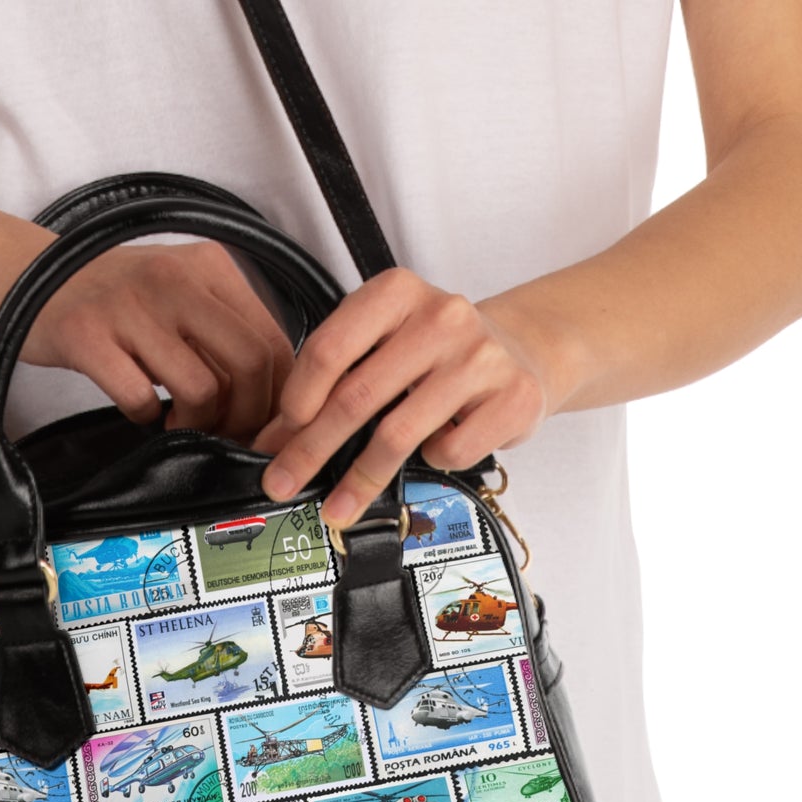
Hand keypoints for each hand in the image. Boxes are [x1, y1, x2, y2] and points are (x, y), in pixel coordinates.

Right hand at [23, 240, 295, 442]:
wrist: (24, 276)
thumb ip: (225, 331)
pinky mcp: (87, 335)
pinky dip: (147, 419)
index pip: (273, 341)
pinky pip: (142, 400)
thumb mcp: (180, 294)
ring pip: (202, 389)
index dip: (278, 400)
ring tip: (177, 422)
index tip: (264, 429)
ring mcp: (129, 305)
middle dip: (246, 418)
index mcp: (209, 265)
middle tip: (225, 435)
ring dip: (196, 424)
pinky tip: (142, 410)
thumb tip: (275, 397)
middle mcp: (174, 277)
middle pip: (249, 365)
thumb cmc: (112, 298)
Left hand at [250, 268, 558, 530]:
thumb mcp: (385, 347)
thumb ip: (334, 382)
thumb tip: (276, 441)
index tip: (279, 436)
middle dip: (312, 450)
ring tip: (338, 508)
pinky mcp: (513, 396)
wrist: (525, 351)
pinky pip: (449, 451)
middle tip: (284, 484)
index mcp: (397, 293)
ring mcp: (481, 356)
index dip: (297, 399)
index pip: (331, 348)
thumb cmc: (440, 354)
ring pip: (398, 434)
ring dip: (359, 480)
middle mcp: (441, 316)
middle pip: (357, 397)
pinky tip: (435, 449)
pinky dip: (432, 462)